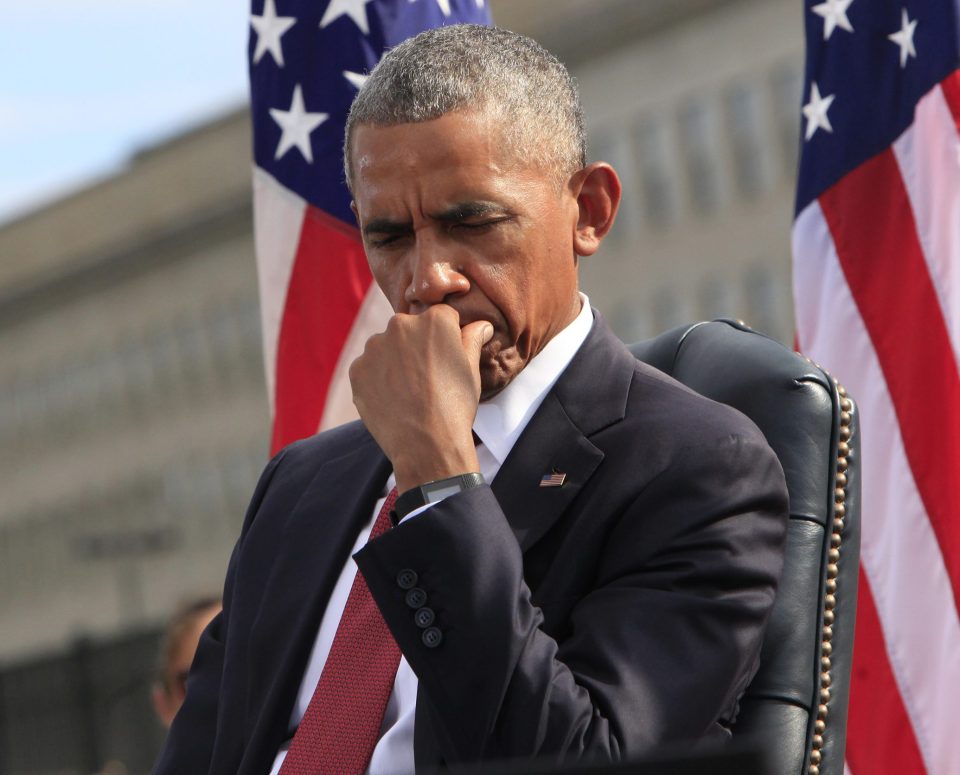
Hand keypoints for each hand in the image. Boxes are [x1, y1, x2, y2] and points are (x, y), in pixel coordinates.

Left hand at [349, 305, 493, 492]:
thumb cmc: (454, 406)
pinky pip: (369, 368)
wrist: (426, 444)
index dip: (446, 338)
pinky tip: (392, 399)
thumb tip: (481, 325)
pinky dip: (378, 379)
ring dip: (395, 361)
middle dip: (417, 346)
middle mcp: (400, 325)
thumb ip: (472, 339)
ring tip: (409, 391)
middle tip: (427, 378)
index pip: (441, 317)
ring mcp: (374, 347)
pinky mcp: (357, 369)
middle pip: (410, 329)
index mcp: (434, 320)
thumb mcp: (471, 370)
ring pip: (386, 347)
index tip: (447, 359)